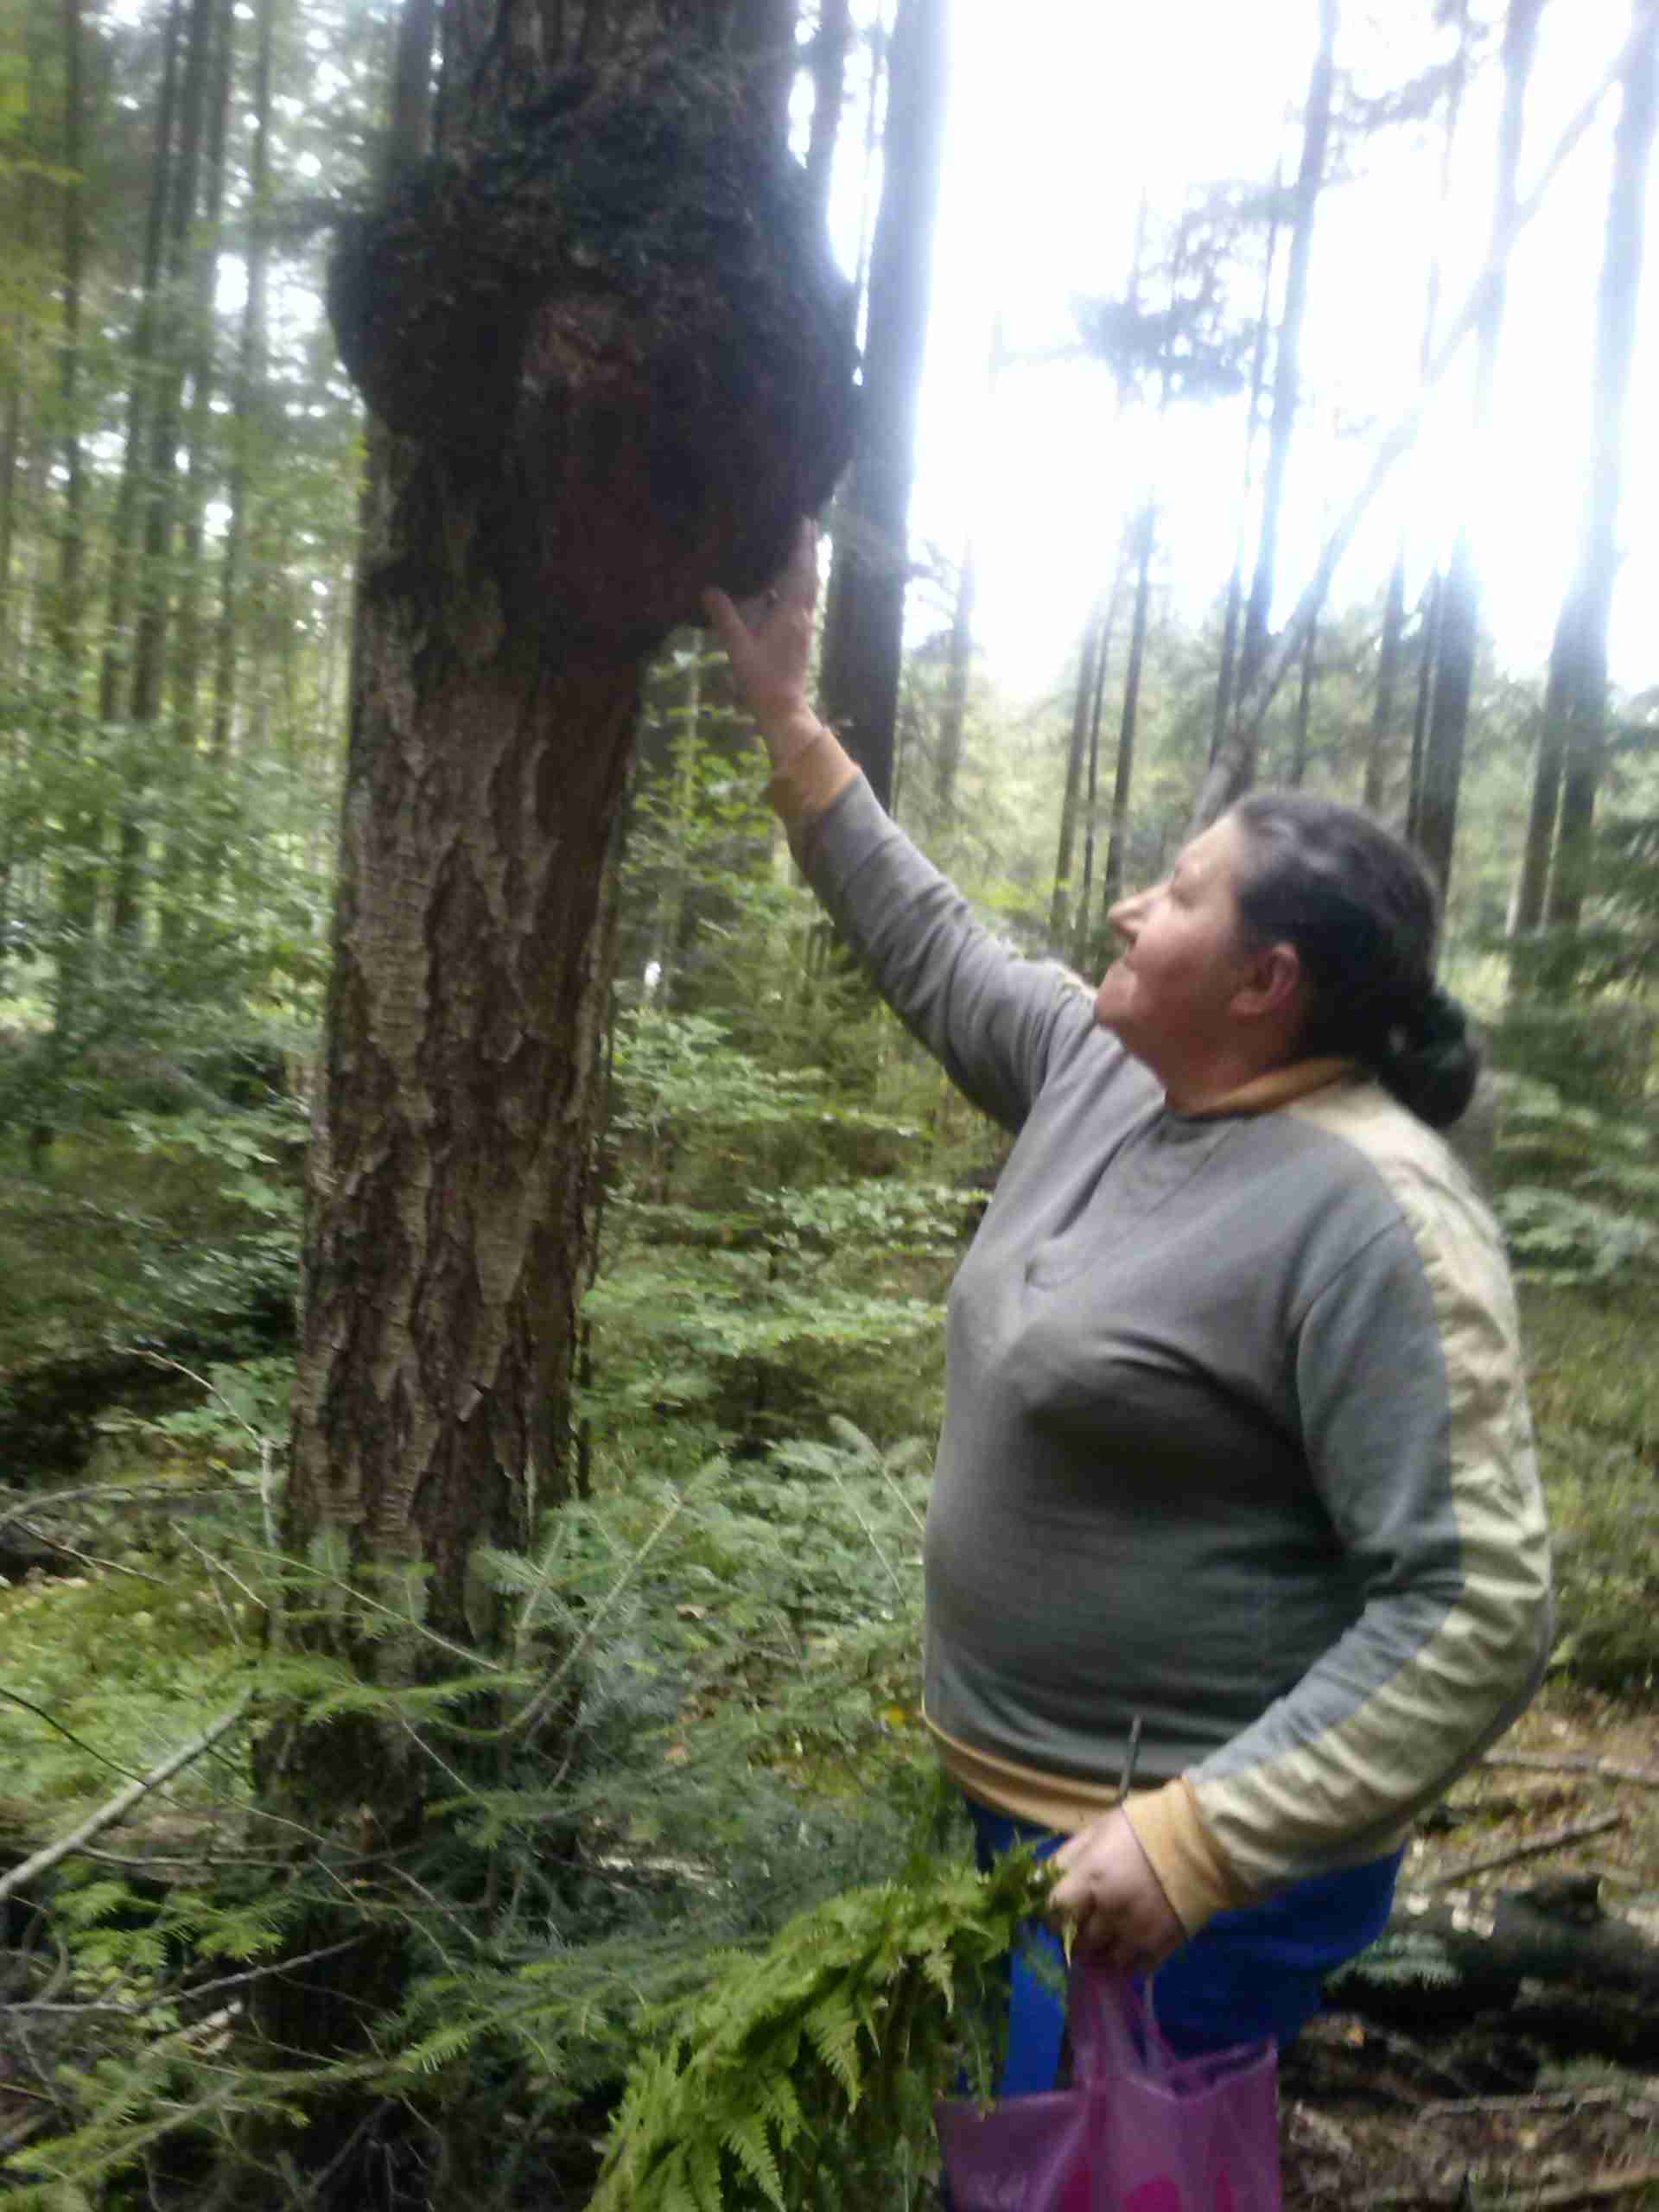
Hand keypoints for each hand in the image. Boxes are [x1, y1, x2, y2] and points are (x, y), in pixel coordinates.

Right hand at [702, 520, 824, 768]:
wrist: (783, 709)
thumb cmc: (761, 679)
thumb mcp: (738, 648)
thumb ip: (725, 617)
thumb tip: (709, 589)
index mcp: (790, 614)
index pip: (799, 572)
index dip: (801, 546)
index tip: (804, 521)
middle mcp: (803, 616)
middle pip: (809, 575)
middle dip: (808, 550)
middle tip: (806, 524)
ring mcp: (804, 627)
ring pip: (808, 589)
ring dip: (805, 566)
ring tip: (797, 546)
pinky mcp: (800, 636)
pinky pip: (803, 601)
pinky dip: (798, 584)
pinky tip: (784, 583)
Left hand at [1047, 1809, 1185, 1976]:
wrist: (1200, 1840)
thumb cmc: (1145, 1827)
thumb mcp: (1100, 1829)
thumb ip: (1069, 1854)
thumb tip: (1043, 1877)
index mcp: (1090, 1877)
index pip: (1054, 1909)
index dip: (1050, 1913)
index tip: (1055, 1913)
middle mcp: (1109, 1910)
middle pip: (1078, 1939)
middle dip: (1074, 1935)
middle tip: (1080, 1928)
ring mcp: (1135, 1932)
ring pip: (1104, 1959)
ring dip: (1099, 1953)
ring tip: (1103, 1941)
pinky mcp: (1160, 1946)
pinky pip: (1134, 1969)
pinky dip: (1125, 1964)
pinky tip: (1126, 1950)